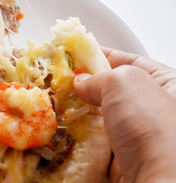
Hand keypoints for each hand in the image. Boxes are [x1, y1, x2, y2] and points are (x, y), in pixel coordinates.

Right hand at [73, 47, 175, 182]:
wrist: (158, 179)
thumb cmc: (154, 127)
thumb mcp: (124, 83)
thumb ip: (99, 76)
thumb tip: (81, 82)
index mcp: (166, 83)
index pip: (128, 61)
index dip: (101, 55)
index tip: (76, 53)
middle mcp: (153, 108)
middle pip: (111, 89)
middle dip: (86, 85)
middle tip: (62, 79)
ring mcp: (137, 133)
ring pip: (100, 115)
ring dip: (79, 111)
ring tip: (58, 102)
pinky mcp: (122, 154)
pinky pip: (96, 139)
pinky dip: (80, 134)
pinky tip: (66, 127)